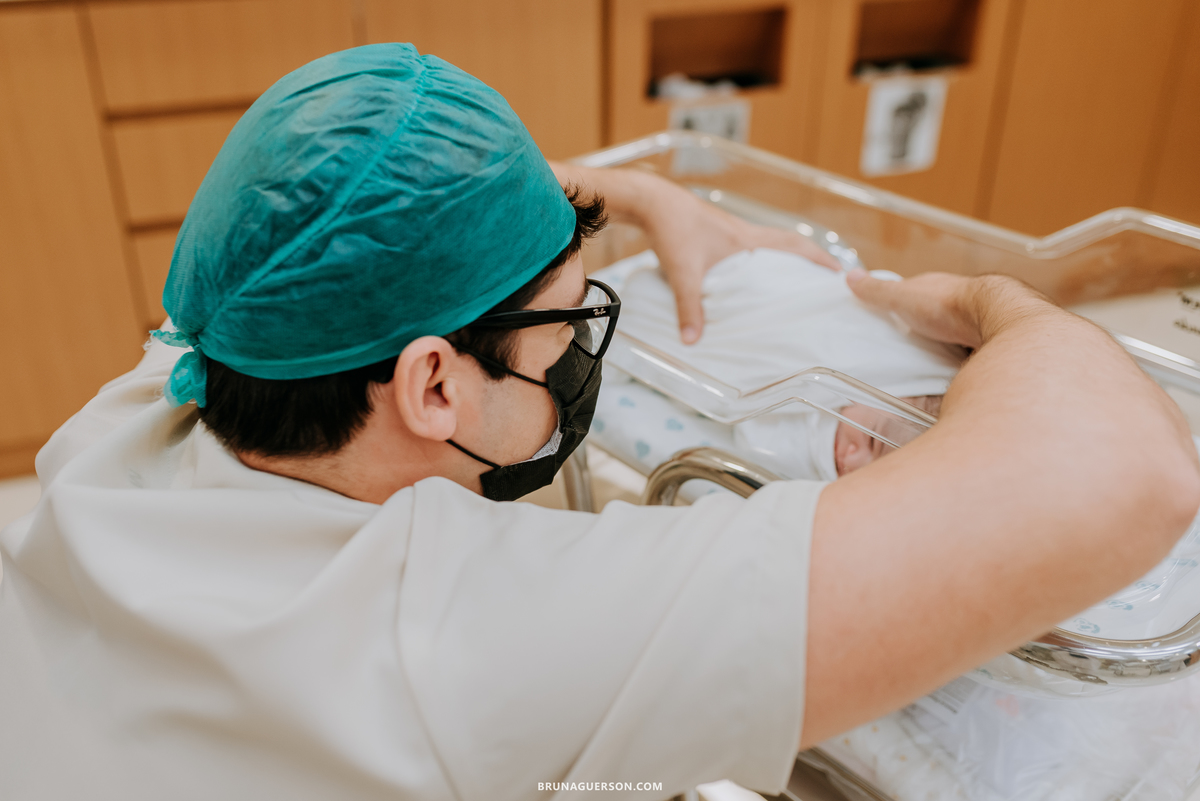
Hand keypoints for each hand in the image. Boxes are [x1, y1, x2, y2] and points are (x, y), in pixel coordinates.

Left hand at [546, 161, 839, 344]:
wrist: (649, 201)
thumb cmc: (672, 229)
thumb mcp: (683, 272)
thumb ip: (689, 307)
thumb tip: (693, 341)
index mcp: (748, 239)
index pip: (795, 245)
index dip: (819, 259)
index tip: (840, 273)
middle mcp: (744, 232)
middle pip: (787, 245)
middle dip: (807, 262)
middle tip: (821, 282)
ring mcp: (729, 231)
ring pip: (766, 246)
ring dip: (781, 261)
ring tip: (789, 284)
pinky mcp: (713, 232)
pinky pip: (745, 248)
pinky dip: (754, 262)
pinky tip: (744, 279)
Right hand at [845, 270, 1054, 349]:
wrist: (993, 317)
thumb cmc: (947, 303)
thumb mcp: (903, 295)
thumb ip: (878, 290)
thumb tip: (851, 277)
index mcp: (936, 290)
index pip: (915, 296)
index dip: (903, 307)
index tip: (890, 323)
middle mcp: (958, 304)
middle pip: (936, 318)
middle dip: (924, 332)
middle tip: (906, 351)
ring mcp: (975, 324)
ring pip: (954, 337)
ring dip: (943, 348)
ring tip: (925, 368)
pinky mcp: (986, 346)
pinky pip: (969, 355)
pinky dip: (959, 362)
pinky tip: (949, 375)